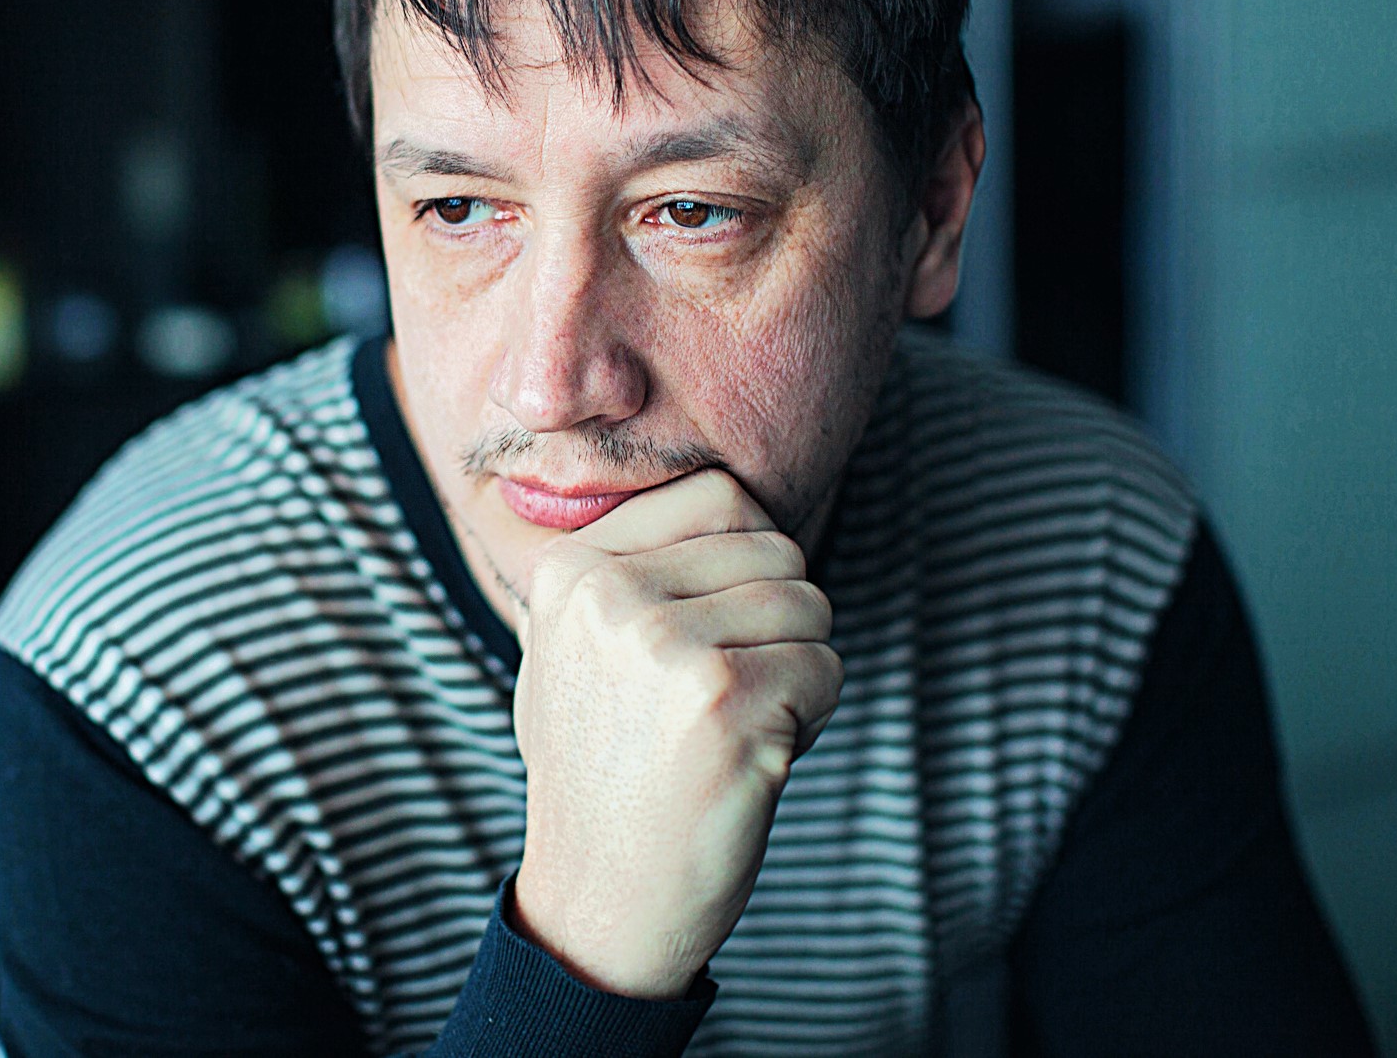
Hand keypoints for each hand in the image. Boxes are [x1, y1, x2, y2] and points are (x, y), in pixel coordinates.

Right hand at [508, 469, 843, 998]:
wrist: (600, 899)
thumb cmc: (604, 769)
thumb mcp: (572, 646)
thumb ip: (629, 566)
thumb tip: (734, 501)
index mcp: (570, 567)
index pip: (720, 496)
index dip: (744, 563)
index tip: (704, 636)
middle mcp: (608, 594)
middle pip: (776, 547)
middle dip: (776, 621)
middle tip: (721, 696)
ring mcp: (664, 645)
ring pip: (809, 602)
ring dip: (796, 669)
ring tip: (731, 725)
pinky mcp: (725, 700)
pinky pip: (826, 666)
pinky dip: (811, 716)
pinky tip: (750, 758)